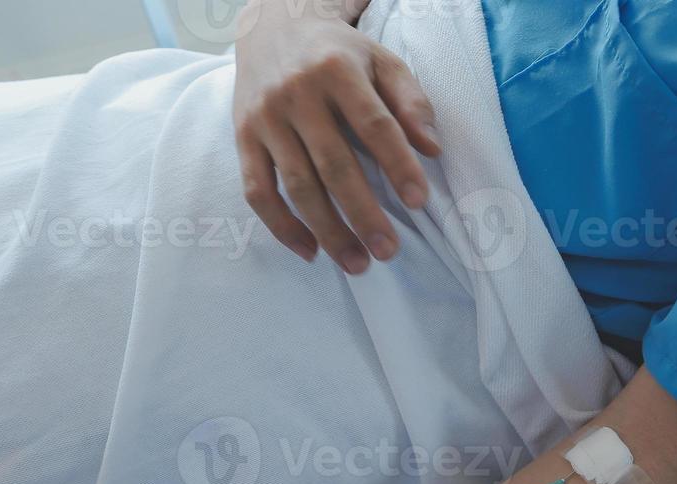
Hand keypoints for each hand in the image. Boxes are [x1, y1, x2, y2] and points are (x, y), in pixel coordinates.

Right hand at [234, 0, 439, 272]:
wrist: (272, 27)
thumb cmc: (339, 53)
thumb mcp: (381, 61)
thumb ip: (410, 101)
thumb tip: (433, 149)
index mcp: (337, 69)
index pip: (373, 124)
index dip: (397, 165)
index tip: (418, 202)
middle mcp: (297, 93)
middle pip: (333, 164)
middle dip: (363, 213)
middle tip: (388, 250)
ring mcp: (266, 117)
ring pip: (297, 185)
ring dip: (328, 230)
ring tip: (357, 263)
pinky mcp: (243, 137)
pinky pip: (258, 191)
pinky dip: (282, 226)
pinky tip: (310, 251)